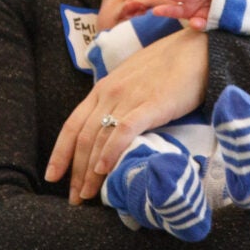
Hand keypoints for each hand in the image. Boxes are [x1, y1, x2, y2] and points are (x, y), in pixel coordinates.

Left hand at [48, 28, 209, 202]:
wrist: (197, 50)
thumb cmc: (167, 66)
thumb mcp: (132, 82)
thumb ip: (118, 103)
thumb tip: (109, 131)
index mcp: (102, 89)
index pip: (72, 125)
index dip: (60, 153)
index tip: (52, 177)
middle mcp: (109, 94)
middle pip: (84, 138)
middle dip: (76, 172)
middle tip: (75, 199)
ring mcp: (129, 98)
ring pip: (100, 137)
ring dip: (90, 170)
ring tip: (88, 194)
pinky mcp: (151, 104)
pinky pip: (125, 130)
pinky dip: (111, 150)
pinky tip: (105, 170)